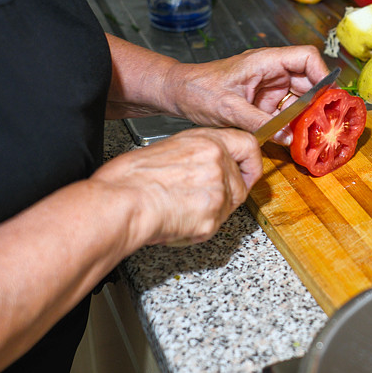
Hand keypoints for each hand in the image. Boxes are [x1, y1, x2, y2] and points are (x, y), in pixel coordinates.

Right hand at [91, 127, 262, 246]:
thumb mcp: (167, 148)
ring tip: (180, 209)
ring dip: (209, 213)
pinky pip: (213, 227)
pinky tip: (176, 220)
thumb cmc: (129, 178)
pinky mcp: (213, 217)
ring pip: (228, 208)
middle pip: (241, 184)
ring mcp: (218, 191)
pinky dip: (197, 230)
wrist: (120, 204)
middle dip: (225, 196)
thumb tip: (204, 163)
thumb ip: (196, 154)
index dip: (251, 162)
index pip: (248, 145)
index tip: (248, 171)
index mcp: (207, 142)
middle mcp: (218, 163)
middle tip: (201, 200)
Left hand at [166, 45, 329, 143]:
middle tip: (324, 122)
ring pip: (301, 98)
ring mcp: (269, 87)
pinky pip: (286, 111)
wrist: (177, 94)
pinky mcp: (264, 102)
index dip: (322, 74)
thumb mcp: (228, 109)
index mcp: (265, 61)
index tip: (328, 97)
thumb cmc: (197, 90)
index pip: (306, 57)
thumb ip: (260, 122)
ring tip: (311, 133)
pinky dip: (293, 124)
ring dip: (307, 115)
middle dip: (318, 101)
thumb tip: (288, 136)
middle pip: (309, 80)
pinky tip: (294, 137)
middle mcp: (271, 71)